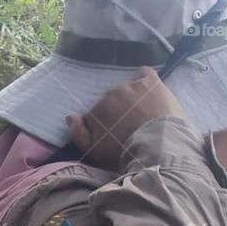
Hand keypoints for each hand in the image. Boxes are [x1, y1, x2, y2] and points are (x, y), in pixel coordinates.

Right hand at [66, 68, 183, 166]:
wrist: (157, 147)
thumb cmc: (124, 152)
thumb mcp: (94, 150)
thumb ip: (78, 134)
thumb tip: (69, 116)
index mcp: (97, 108)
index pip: (94, 114)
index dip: (102, 126)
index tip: (112, 137)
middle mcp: (111, 92)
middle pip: (111, 101)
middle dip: (117, 112)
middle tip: (128, 127)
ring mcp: (132, 84)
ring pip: (127, 89)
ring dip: (131, 99)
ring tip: (141, 114)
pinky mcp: (151, 82)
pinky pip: (144, 73)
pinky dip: (144, 81)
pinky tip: (148, 91)